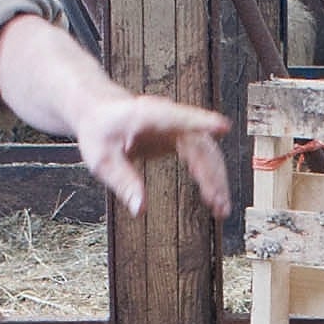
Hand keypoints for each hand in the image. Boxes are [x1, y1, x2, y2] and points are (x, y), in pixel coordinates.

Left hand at [74, 91, 230, 218]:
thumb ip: (123, 182)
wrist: (100, 113)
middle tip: (218, 204)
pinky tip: (214, 199)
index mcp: (148, 115)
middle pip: (200, 145)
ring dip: (216, 180)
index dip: (202, 122)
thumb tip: (140, 209)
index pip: (179, 118)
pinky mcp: (182, 139)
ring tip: (221, 209)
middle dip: (212, 175)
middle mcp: (169, 119)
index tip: (223, 126)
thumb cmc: (99, 131)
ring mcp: (179, 128)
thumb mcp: (102, 159)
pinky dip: (210, 178)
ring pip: (207, 153)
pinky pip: (203, 158)